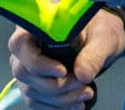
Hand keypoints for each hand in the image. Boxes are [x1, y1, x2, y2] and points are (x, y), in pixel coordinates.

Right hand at [7, 8, 124, 108]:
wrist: (101, 40)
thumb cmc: (99, 30)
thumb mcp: (103, 37)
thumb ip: (94, 54)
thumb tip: (82, 74)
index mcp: (36, 24)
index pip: (21, 45)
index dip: (38, 63)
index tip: (63, 71)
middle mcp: (26, 46)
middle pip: (25, 72)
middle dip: (55, 85)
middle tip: (83, 85)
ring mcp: (27, 66)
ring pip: (31, 90)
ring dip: (60, 98)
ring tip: (86, 94)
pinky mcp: (34, 83)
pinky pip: (36, 101)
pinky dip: (56, 107)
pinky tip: (75, 104)